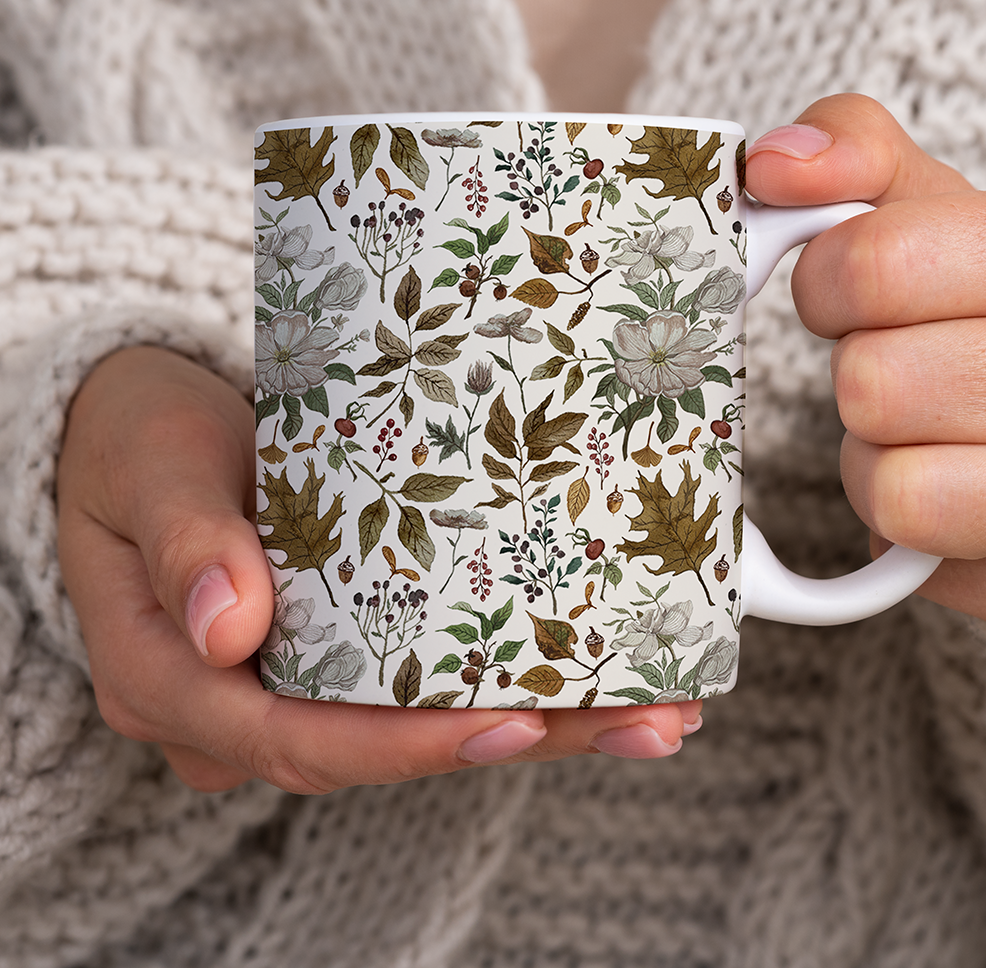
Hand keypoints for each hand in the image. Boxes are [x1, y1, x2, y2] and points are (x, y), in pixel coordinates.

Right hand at [56, 347, 698, 792]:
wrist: (145, 433)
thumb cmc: (138, 442)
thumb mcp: (149, 470)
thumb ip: (183, 543)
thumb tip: (233, 629)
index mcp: (177, 681)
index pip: (301, 741)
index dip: (410, 744)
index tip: (512, 722)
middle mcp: (241, 704)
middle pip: (386, 745)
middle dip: (519, 737)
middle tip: (643, 717)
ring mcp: (293, 682)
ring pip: (419, 722)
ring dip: (542, 717)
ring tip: (654, 702)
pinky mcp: (336, 650)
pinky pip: (421, 681)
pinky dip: (508, 676)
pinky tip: (593, 667)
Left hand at [746, 93, 985, 628]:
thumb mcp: (945, 209)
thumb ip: (859, 162)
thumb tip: (771, 165)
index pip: (880, 267)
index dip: (829, 281)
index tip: (845, 287)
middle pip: (875, 387)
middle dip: (865, 375)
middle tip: (907, 363)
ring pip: (897, 491)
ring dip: (882, 460)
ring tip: (934, 432)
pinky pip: (925, 565)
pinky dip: (918, 531)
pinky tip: (967, 487)